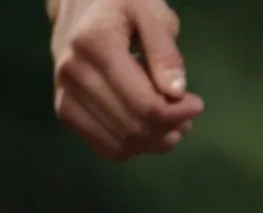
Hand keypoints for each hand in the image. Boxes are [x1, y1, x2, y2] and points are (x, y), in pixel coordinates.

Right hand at [50, 0, 204, 160]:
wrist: (80, 2)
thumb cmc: (122, 2)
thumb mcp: (151, 11)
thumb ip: (165, 51)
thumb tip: (176, 94)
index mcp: (96, 46)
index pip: (144, 105)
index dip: (178, 114)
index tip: (197, 103)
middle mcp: (74, 73)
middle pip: (134, 128)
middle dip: (170, 128)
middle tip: (187, 113)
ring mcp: (65, 93)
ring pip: (121, 145)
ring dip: (155, 142)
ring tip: (172, 122)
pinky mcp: (65, 109)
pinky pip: (105, 147)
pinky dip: (134, 146)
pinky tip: (150, 130)